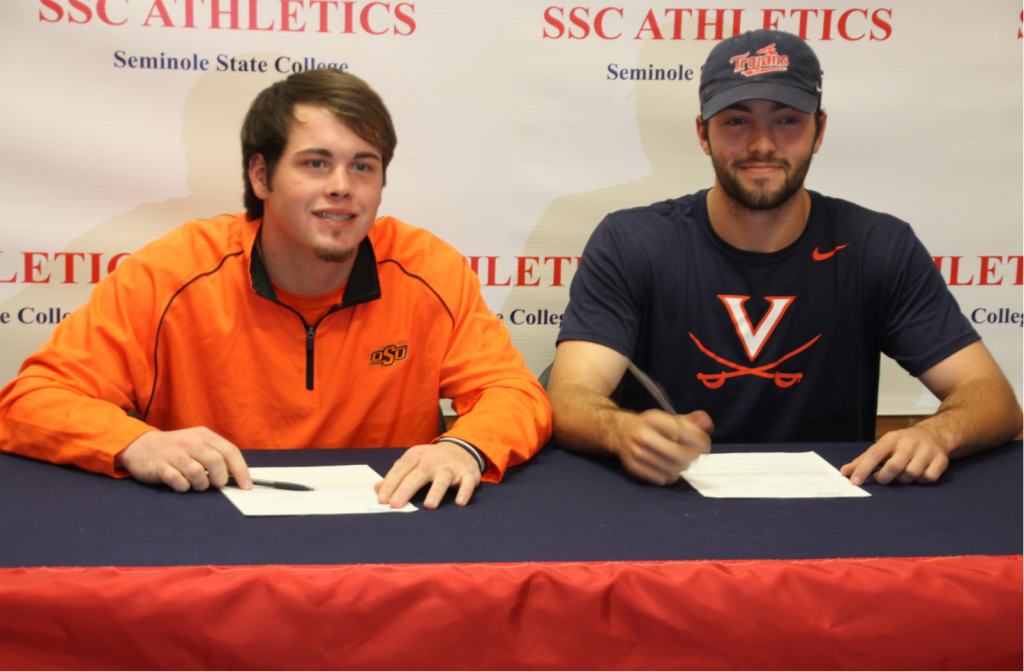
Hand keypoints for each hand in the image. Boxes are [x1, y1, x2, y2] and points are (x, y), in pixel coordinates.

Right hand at [115, 427, 251, 492]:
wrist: (139, 446)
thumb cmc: (175, 448)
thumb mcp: (197, 444)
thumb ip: (216, 455)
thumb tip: (237, 476)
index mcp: (204, 435)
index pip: (230, 451)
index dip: (241, 470)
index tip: (246, 486)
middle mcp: (190, 441)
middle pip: (216, 462)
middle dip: (220, 479)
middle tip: (216, 485)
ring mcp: (174, 453)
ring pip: (198, 473)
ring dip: (201, 485)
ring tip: (196, 484)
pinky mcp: (160, 466)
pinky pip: (178, 481)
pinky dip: (183, 487)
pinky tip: (181, 484)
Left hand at [374, 442, 481, 508]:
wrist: (462, 448)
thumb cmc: (432, 460)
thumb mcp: (413, 462)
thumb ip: (397, 475)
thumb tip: (377, 489)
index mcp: (416, 455)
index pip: (401, 469)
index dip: (390, 484)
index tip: (382, 499)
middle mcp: (433, 459)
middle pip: (418, 474)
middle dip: (406, 489)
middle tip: (396, 505)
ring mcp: (451, 466)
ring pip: (443, 478)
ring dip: (436, 491)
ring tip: (429, 505)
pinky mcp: (467, 473)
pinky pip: (467, 482)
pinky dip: (464, 491)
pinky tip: (460, 502)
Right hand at [612, 409, 713, 484]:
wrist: (618, 432)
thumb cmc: (649, 426)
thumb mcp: (667, 418)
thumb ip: (689, 421)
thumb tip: (707, 423)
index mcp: (653, 419)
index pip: (681, 433)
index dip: (698, 441)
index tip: (705, 446)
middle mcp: (642, 435)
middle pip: (678, 454)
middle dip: (692, 457)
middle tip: (694, 455)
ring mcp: (636, 453)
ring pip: (671, 468)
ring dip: (682, 467)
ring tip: (682, 461)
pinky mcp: (633, 467)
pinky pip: (661, 478)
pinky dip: (671, 476)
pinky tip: (671, 469)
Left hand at [840, 426, 949, 485]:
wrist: (935, 434)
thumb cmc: (902, 444)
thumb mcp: (883, 446)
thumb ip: (864, 460)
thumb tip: (844, 472)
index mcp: (892, 438)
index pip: (874, 454)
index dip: (863, 470)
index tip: (854, 482)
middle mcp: (909, 443)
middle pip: (894, 467)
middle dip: (885, 478)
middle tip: (882, 478)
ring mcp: (927, 451)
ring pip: (910, 475)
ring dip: (903, 480)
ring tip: (902, 473)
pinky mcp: (941, 460)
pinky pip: (927, 478)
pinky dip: (920, 480)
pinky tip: (918, 473)